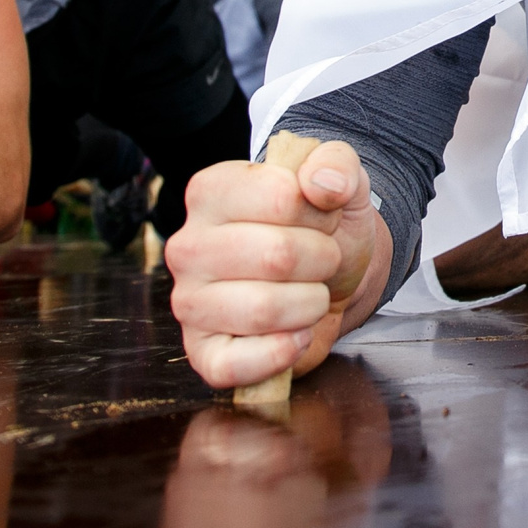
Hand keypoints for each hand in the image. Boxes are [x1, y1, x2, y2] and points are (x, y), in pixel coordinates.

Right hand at [167, 138, 380, 389]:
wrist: (332, 278)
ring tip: (310, 294)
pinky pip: (238, 364)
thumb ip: (336, 164)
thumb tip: (323, 184)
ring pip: (264, 309)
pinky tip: (295, 333)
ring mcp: (188, 302)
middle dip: (322, 261)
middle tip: (323, 260)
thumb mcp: (340, 180)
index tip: (321, 216)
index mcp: (210, 191)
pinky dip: (284, 351)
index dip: (321, 212)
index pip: (281, 197)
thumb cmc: (324, 227)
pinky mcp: (201, 352)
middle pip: (277, 256)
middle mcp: (187, 246)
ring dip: (310, 304)